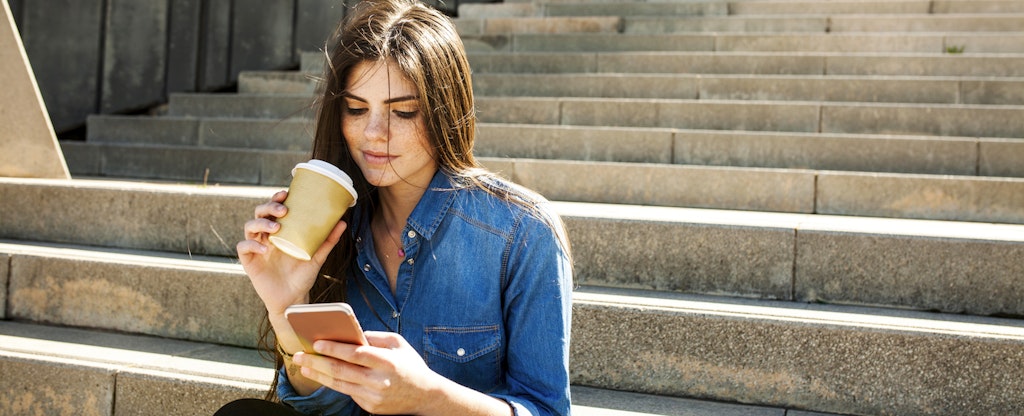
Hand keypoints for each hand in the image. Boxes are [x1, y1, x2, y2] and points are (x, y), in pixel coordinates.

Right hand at [236, 190, 347, 315]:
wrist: (293, 299)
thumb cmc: (302, 276)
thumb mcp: (317, 256)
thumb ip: (328, 240)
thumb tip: (342, 222)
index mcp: (281, 232)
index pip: (274, 209)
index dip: (276, 199)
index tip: (286, 193)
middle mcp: (267, 237)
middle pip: (260, 213)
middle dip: (269, 207)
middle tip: (283, 211)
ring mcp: (256, 248)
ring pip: (249, 226)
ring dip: (261, 223)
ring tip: (275, 228)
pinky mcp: (249, 261)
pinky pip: (243, 248)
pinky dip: (251, 245)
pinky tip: (264, 249)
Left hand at [294, 331, 443, 414]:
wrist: (426, 396)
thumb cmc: (410, 365)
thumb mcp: (399, 344)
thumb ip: (375, 337)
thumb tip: (351, 334)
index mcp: (387, 362)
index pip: (355, 354)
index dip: (334, 349)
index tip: (316, 343)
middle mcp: (379, 381)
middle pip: (341, 371)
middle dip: (317, 362)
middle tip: (299, 356)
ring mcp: (374, 397)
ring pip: (340, 384)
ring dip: (319, 375)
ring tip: (304, 366)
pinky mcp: (371, 407)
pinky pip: (348, 392)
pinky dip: (333, 383)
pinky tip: (321, 375)